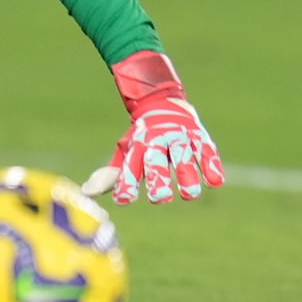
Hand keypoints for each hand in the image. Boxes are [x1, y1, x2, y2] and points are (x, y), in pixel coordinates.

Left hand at [83, 50, 223, 204]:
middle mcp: (157, 140)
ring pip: (183, 155)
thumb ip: (111, 175)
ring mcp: (179, 136)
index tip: (124, 200)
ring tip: (189, 195)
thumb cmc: (141, 138)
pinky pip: (206, 150)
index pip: (130, 166)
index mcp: (137, 146)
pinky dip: (211, 165)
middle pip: (156, 159)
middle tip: (160, 200)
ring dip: (187, 174)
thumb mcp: (125, 152)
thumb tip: (86, 192)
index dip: (127, 182)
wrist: (161, 102)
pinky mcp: (198, 135)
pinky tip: (215, 181)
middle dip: (158, 179)